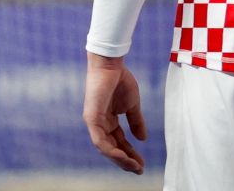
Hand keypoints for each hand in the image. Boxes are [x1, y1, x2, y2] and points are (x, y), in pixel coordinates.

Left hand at [83, 53, 146, 173]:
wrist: (111, 64)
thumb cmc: (120, 80)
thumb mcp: (132, 105)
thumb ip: (136, 121)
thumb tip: (142, 139)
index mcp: (108, 120)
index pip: (118, 142)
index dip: (130, 154)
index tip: (141, 164)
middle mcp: (99, 123)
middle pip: (112, 148)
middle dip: (125, 160)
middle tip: (139, 170)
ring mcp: (94, 121)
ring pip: (105, 148)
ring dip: (120, 159)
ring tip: (134, 166)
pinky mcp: (91, 117)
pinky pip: (99, 140)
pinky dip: (111, 150)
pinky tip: (122, 156)